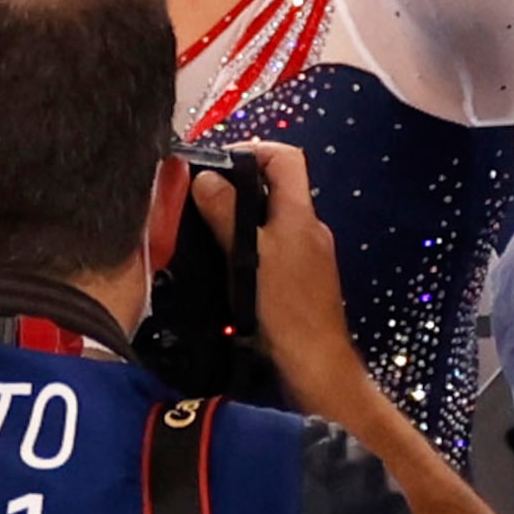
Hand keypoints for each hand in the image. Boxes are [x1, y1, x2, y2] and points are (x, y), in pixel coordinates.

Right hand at [191, 141, 369, 419]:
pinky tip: (225, 264)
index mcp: (301, 214)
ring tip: (204, 229)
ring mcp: (307, 255)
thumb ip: (228, 214)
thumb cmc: (286, 308)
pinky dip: (248, 246)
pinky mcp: (299, 280)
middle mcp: (309, 228)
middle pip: (275, 188)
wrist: (315, 365)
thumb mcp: (250, 256)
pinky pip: (272, 248)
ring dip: (239, 219)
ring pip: (271, 220)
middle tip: (199, 197)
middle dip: (237, 186)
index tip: (217, 162)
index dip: (253, 149)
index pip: (286, 157)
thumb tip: (205, 177)